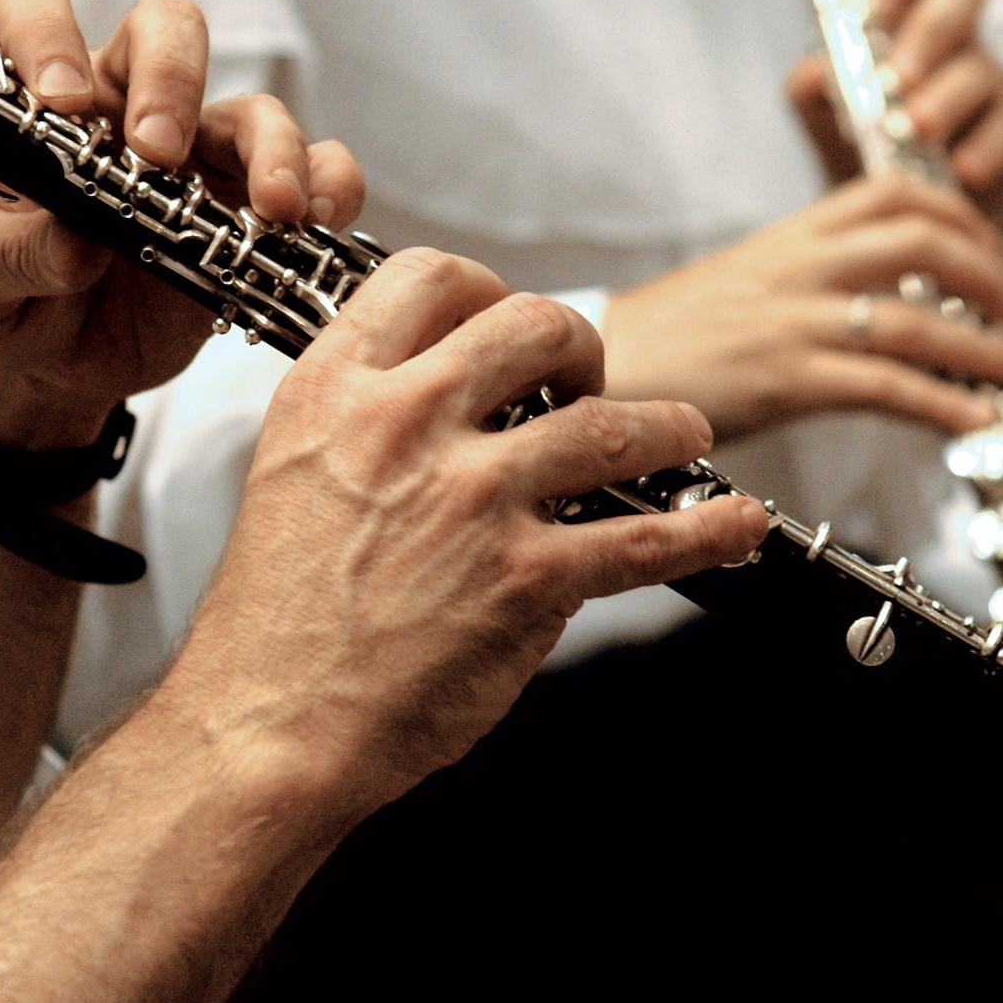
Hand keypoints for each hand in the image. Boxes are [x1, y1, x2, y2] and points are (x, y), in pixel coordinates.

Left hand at [0, 0, 365, 448]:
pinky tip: (316, 221)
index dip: (49, 36)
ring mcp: (196, 157)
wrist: (44, 368)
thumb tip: (77, 242)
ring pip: (252, 107)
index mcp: (38, 103)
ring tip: (272, 208)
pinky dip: (328, 183)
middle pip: (166, 30)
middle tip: (159, 153)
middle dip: (173, 77)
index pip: (37, 12)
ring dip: (271, 146)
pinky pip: (313, 169)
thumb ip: (6, 254)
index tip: (59, 104)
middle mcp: (122, 108)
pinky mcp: (246, 208)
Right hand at [161, 249, 771, 811]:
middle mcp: (408, 425)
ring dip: (666, 427)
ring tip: (684, 434)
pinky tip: (735, 522)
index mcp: (338, 390)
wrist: (267, 724)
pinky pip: (645, 537)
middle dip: (580, 348)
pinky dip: (708, 530)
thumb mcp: (294, 475)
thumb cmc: (274, 619)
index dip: (486, 292)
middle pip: (536, 326)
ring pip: (612, 424)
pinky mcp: (526, 578)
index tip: (507, 329)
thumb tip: (456, 402)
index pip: (432, 278)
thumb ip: (370, 423)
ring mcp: (473, 499)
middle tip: (587, 382)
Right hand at [602, 174, 1002, 441]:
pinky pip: (883, 387)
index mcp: (790, 238)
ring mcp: (792, 324)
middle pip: (920, 241)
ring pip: (913, 321)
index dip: (958, 214)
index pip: (892, 192)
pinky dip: (942, 404)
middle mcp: (798, 270)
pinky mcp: (784, 380)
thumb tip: (873, 293)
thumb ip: (807, 273)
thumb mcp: (743, 279)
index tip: (987, 250)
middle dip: (988, 274)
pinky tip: (972, 421)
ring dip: (982, 350)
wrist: (604, 367)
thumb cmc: (671, 336)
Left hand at [787, 0, 1002, 223]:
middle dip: (931, 27)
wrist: (887, 211)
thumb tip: (816, 71)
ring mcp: (990, 74)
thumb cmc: (857, 143)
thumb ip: (810, 90)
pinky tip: (963, 170)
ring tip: (917, 128)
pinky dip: (989, 145)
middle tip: (897, 76)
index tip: (878, 6)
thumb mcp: (822, 116)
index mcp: (909, 7)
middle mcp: (956, 30)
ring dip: (948, 95)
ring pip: (982, 66)